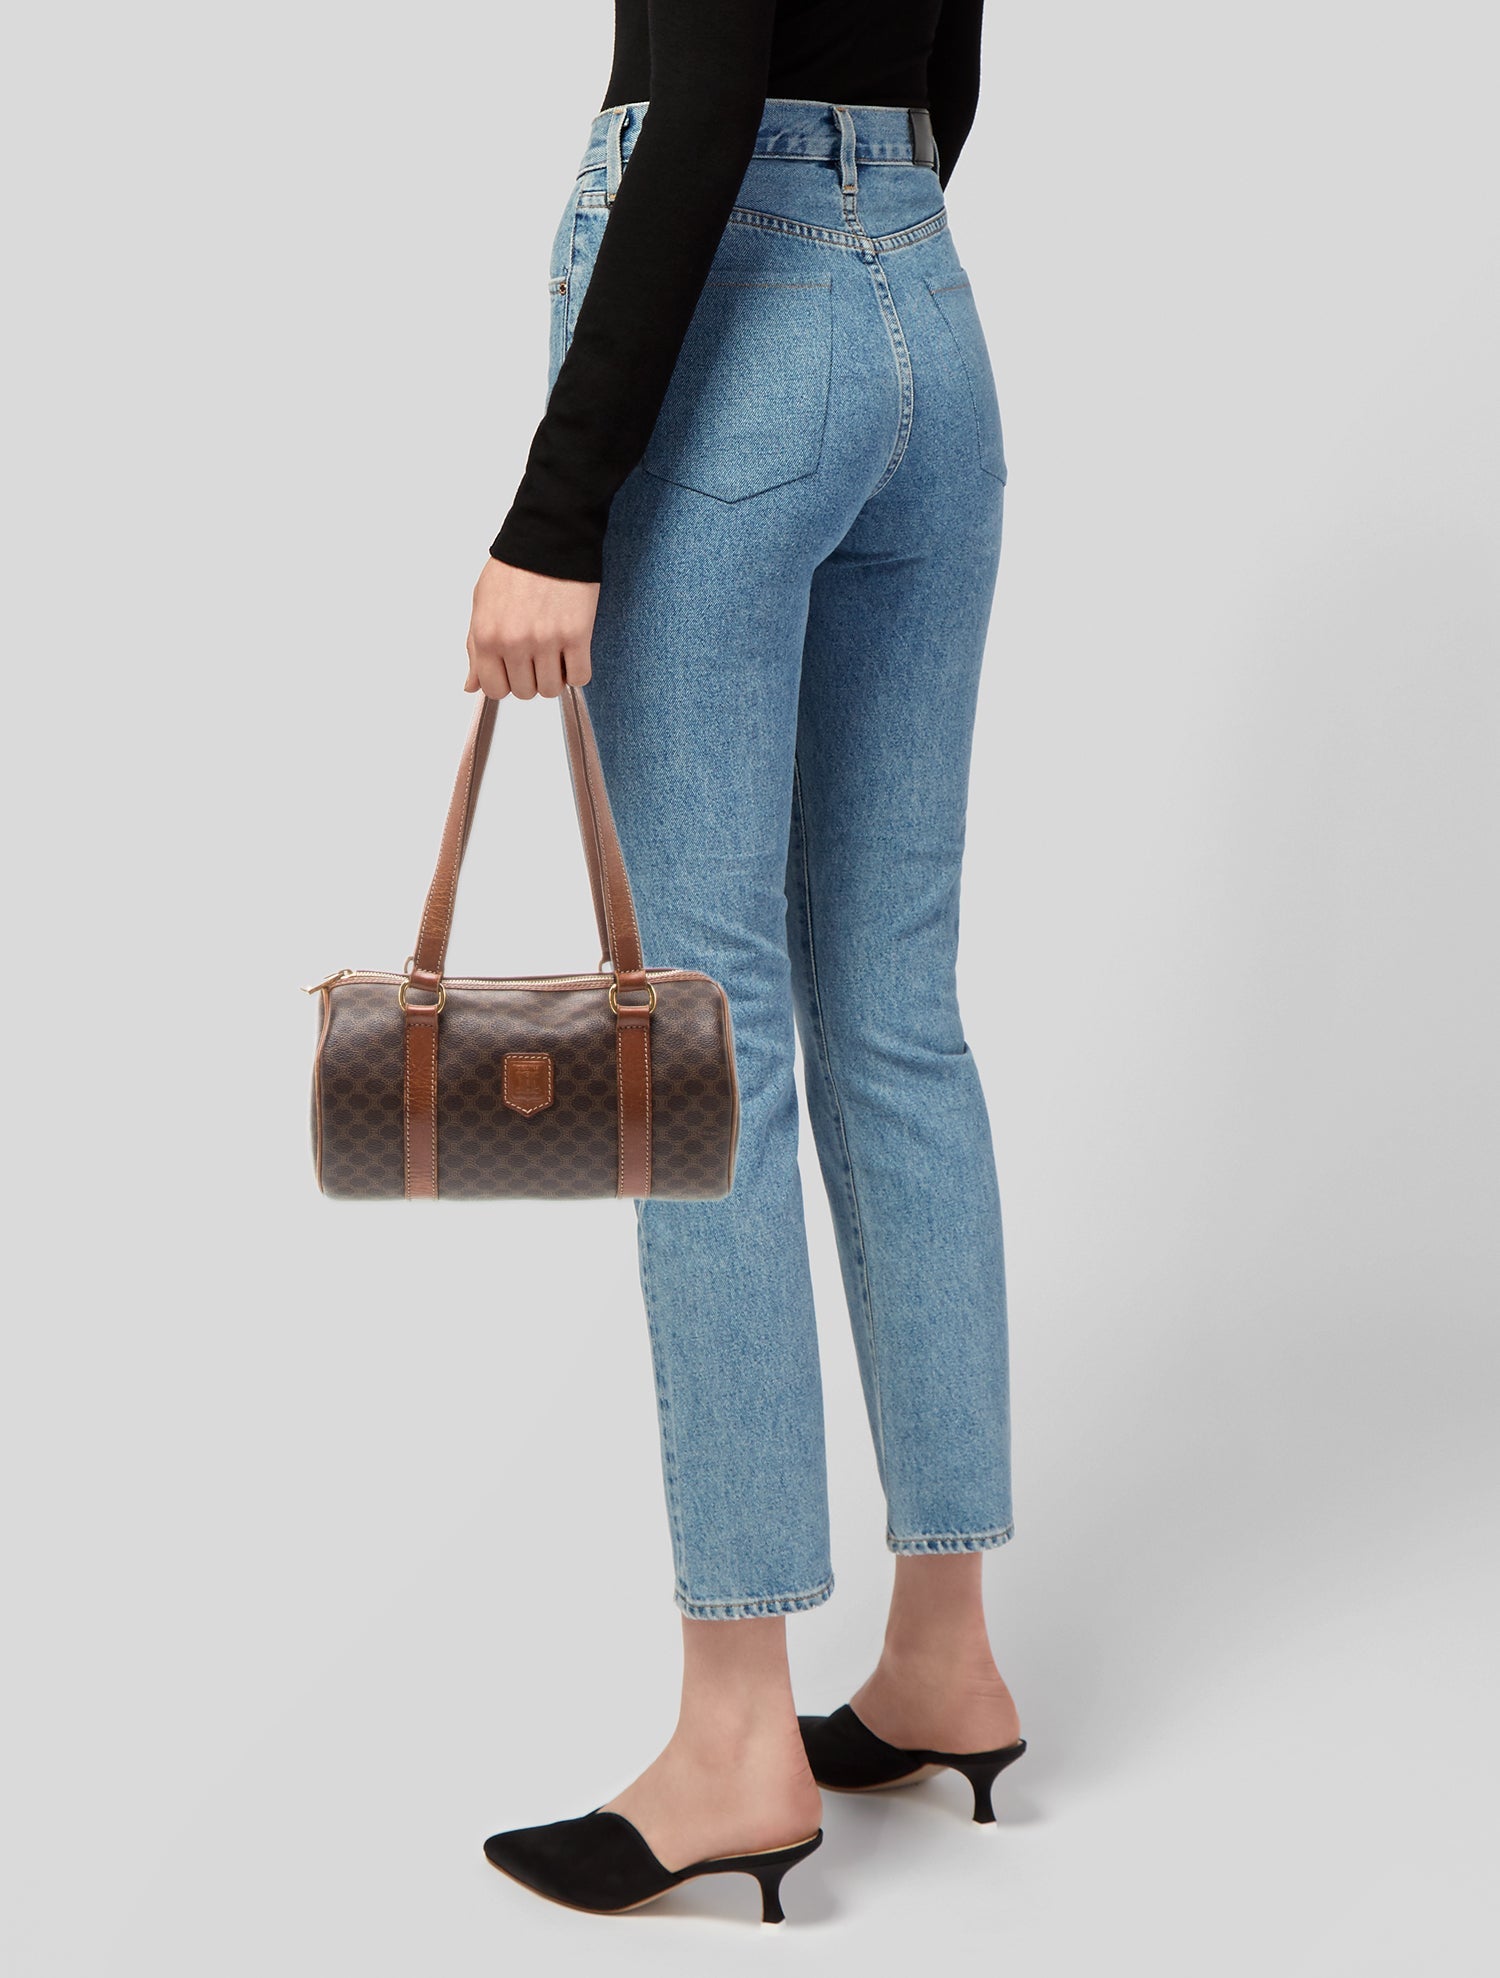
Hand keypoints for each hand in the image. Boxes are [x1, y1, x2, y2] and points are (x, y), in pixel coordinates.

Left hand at [465, 557, 598, 699]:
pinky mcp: (576, 635)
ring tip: (554, 654)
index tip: (513, 671)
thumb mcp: (482, 604)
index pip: (494, 689)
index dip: (505, 683)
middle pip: (524, 692)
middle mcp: (515, 642)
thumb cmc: (515, 566)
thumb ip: (475, 648)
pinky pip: (579, 677)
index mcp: (488, 636)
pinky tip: (572, 654)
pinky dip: (576, 672)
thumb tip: (471, 684)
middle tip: (535, 657)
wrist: (549, 537)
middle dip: (530, 679)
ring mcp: (547, 641)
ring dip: (554, 677)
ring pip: (551, 689)